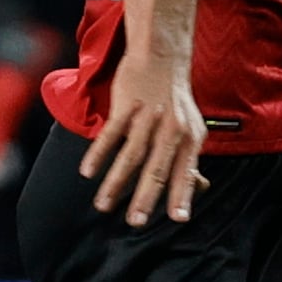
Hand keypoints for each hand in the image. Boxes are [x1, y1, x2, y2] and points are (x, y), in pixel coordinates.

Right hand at [79, 51, 207, 226]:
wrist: (162, 59)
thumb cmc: (176, 100)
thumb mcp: (192, 127)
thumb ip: (188, 156)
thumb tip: (193, 187)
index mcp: (190, 137)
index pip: (185, 171)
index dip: (182, 195)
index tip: (179, 218)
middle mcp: (171, 130)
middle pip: (157, 169)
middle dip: (145, 198)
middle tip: (136, 222)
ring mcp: (147, 118)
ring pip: (131, 156)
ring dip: (116, 183)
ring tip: (103, 205)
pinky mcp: (126, 107)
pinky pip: (110, 135)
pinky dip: (98, 154)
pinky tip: (87, 172)